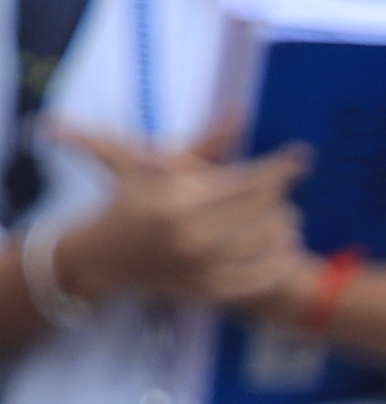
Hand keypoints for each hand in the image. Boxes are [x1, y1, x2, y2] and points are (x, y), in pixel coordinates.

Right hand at [53, 125, 313, 311]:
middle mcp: (189, 235)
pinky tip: (284, 247)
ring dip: (286, 225)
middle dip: (280, 194)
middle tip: (280, 188)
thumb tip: (239, 111)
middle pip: (264, 209)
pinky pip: (265, 276)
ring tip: (282, 215)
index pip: (247, 181)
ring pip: (270, 241)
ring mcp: (200, 267)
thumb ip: (204, 142)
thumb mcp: (156, 164)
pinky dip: (283, 260)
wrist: (103, 257)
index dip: (279, 167)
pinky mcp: (209, 291)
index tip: (299, 156)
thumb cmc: (133, 201)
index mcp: (175, 199)